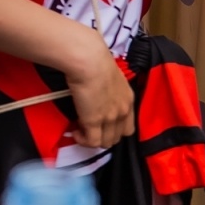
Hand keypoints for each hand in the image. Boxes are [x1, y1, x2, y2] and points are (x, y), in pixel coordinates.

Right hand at [61, 27, 133, 148]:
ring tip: (80, 130)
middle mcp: (123, 111)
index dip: (115, 129)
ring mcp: (110, 119)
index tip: (102, 124)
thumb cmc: (96, 62)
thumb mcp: (111, 77)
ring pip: (106, 142)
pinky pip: (92, 142)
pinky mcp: (94, 122)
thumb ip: (109, 88)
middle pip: (118, 137)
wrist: (90, 62)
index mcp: (128, 100)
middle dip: (104, 136)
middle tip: (89, 128)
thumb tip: (98, 91)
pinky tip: (76, 132)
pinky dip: (83, 141)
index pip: (128, 127)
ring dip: (93, 139)